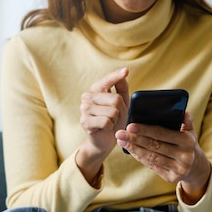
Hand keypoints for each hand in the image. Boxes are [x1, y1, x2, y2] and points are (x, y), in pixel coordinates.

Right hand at [76, 68, 129, 185]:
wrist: (104, 140)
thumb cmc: (114, 120)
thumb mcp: (122, 103)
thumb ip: (122, 88)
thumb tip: (124, 74)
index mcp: (96, 89)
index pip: (108, 80)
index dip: (117, 76)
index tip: (126, 70)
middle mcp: (88, 96)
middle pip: (115, 99)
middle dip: (121, 111)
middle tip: (116, 118)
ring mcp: (84, 109)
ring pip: (112, 111)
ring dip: (116, 120)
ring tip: (110, 123)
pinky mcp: (85, 121)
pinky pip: (106, 122)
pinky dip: (110, 127)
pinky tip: (105, 129)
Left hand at [115, 111, 210, 203]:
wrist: (196, 168)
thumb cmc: (187, 144)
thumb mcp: (191, 132)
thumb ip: (186, 121)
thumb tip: (183, 110)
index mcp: (188, 141)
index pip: (162, 134)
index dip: (145, 130)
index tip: (130, 126)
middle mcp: (184, 156)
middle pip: (154, 146)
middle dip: (135, 139)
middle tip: (119, 133)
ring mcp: (178, 169)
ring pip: (151, 157)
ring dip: (134, 149)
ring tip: (121, 141)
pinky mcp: (171, 178)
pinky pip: (152, 166)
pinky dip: (140, 157)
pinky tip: (130, 150)